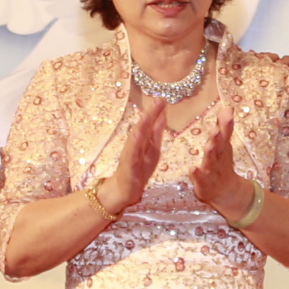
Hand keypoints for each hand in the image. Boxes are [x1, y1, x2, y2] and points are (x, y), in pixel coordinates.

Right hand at [100, 95, 169, 214]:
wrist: (124, 190)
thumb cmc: (138, 169)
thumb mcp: (152, 148)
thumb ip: (156, 131)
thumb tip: (163, 113)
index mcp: (143, 140)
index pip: (150, 123)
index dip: (156, 111)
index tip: (163, 97)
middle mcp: (135, 144)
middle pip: (143, 126)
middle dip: (150, 113)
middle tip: (158, 99)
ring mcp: (130, 154)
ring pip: (136, 137)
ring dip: (142, 125)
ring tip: (148, 114)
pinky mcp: (128, 166)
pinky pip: (131, 154)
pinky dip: (134, 144)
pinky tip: (137, 135)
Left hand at [183, 78, 247, 216]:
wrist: (227, 192)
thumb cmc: (222, 164)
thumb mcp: (224, 145)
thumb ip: (224, 127)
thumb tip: (227, 107)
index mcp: (222, 148)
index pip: (224, 133)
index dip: (226, 123)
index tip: (228, 111)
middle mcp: (218, 159)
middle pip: (219, 147)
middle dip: (218, 138)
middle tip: (217, 129)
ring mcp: (212, 172)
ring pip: (211, 162)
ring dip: (210, 153)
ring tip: (209, 145)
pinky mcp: (204, 184)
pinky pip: (200, 179)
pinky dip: (197, 175)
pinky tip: (192, 168)